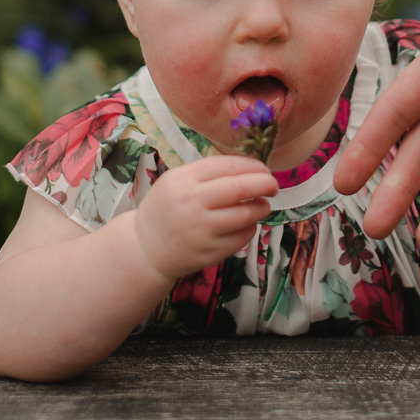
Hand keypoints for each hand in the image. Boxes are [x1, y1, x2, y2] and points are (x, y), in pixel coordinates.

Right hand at [134, 155, 276, 280]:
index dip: (252, 166)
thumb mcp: (176, 181)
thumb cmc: (167, 208)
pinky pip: (241, 238)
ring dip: (261, 208)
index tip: (264, 168)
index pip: (228, 166)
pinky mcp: (208, 253)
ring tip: (263, 205)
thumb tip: (250, 168)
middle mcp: (191, 203)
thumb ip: (207, 173)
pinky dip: (251, 228)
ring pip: (245, 215)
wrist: (145, 247)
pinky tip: (248, 224)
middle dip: (265, 184)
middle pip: (239, 188)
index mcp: (183, 180)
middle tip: (274, 185)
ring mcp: (200, 230)